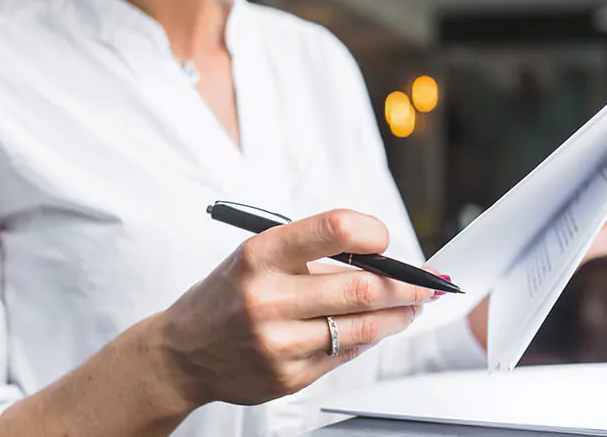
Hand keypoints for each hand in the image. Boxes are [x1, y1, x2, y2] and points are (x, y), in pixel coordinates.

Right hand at [153, 210, 436, 407]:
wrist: (181, 353)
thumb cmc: (227, 295)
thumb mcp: (256, 258)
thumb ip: (312, 255)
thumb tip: (381, 260)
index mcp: (259, 256)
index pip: (333, 229)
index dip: (373, 232)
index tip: (386, 241)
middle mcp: (267, 298)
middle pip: (362, 288)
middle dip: (406, 286)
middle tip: (425, 284)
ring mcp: (277, 343)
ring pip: (363, 327)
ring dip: (398, 316)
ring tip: (410, 308)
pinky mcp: (287, 377)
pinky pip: (345, 355)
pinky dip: (367, 340)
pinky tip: (373, 330)